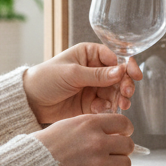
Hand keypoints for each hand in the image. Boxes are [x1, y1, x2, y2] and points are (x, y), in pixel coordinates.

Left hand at [23, 43, 141, 123]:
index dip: (127, 66)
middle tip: (126, 94)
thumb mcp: (72, 73)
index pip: (115, 58)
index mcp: (89, 54)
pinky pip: (106, 106)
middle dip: (125, 85)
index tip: (135, 75)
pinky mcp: (91, 104)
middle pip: (119, 77)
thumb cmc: (46, 78)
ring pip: (115, 93)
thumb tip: (120, 72)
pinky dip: (107, 109)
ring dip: (119, 99)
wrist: (30, 101)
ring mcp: (93, 87)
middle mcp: (94, 70)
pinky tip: (100, 111)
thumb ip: (97, 75)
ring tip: (119, 106)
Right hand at [34, 114, 133, 165]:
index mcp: (90, 124)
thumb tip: (110, 130)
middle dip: (122, 150)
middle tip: (113, 153)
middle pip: (128, 145)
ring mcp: (98, 163)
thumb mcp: (68, 125)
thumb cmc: (45, 148)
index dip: (125, 130)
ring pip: (126, 164)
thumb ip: (91, 126)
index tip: (123, 134)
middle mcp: (97, 142)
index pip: (123, 123)